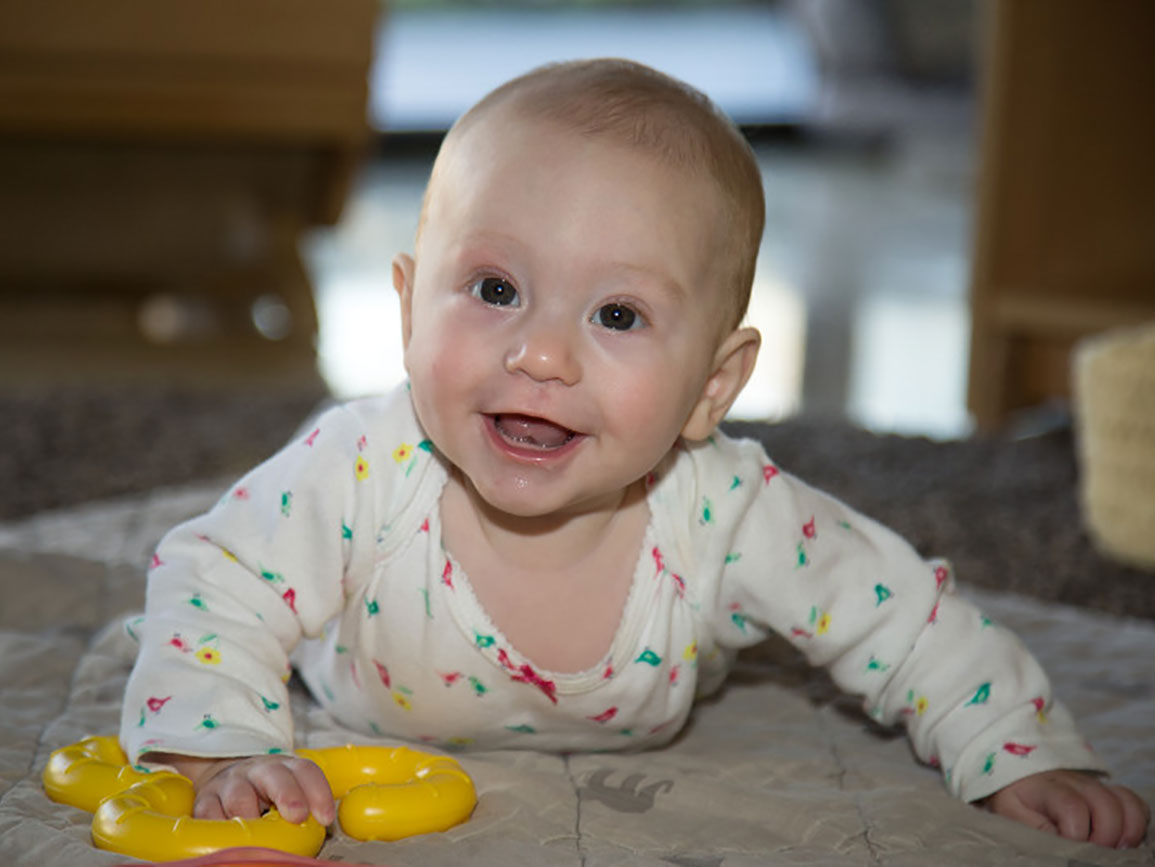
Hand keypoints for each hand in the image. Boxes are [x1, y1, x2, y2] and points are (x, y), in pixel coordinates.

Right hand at [151, 752, 335, 825]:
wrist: (225, 776)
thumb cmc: (266, 793)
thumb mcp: (288, 793)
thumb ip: (303, 808)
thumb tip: (317, 833)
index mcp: (285, 767)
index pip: (306, 771)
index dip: (319, 792)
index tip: (326, 818)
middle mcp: (258, 771)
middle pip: (274, 776)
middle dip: (288, 794)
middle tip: (297, 816)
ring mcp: (230, 783)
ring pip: (239, 795)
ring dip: (250, 816)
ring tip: (259, 835)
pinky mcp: (204, 800)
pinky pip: (208, 814)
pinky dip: (219, 828)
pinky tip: (229, 839)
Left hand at [982, 770, 1149, 847]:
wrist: (1018, 775)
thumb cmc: (1015, 798)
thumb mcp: (1011, 812)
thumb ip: (1033, 827)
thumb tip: (1061, 843)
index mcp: (1048, 787)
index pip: (1073, 807)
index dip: (1077, 834)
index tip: (1068, 848)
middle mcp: (1077, 783)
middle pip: (1107, 805)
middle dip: (1105, 837)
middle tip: (1091, 853)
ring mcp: (1096, 786)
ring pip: (1127, 804)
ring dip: (1126, 832)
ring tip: (1110, 849)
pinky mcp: (1109, 793)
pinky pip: (1135, 804)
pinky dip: (1135, 824)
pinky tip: (1121, 840)